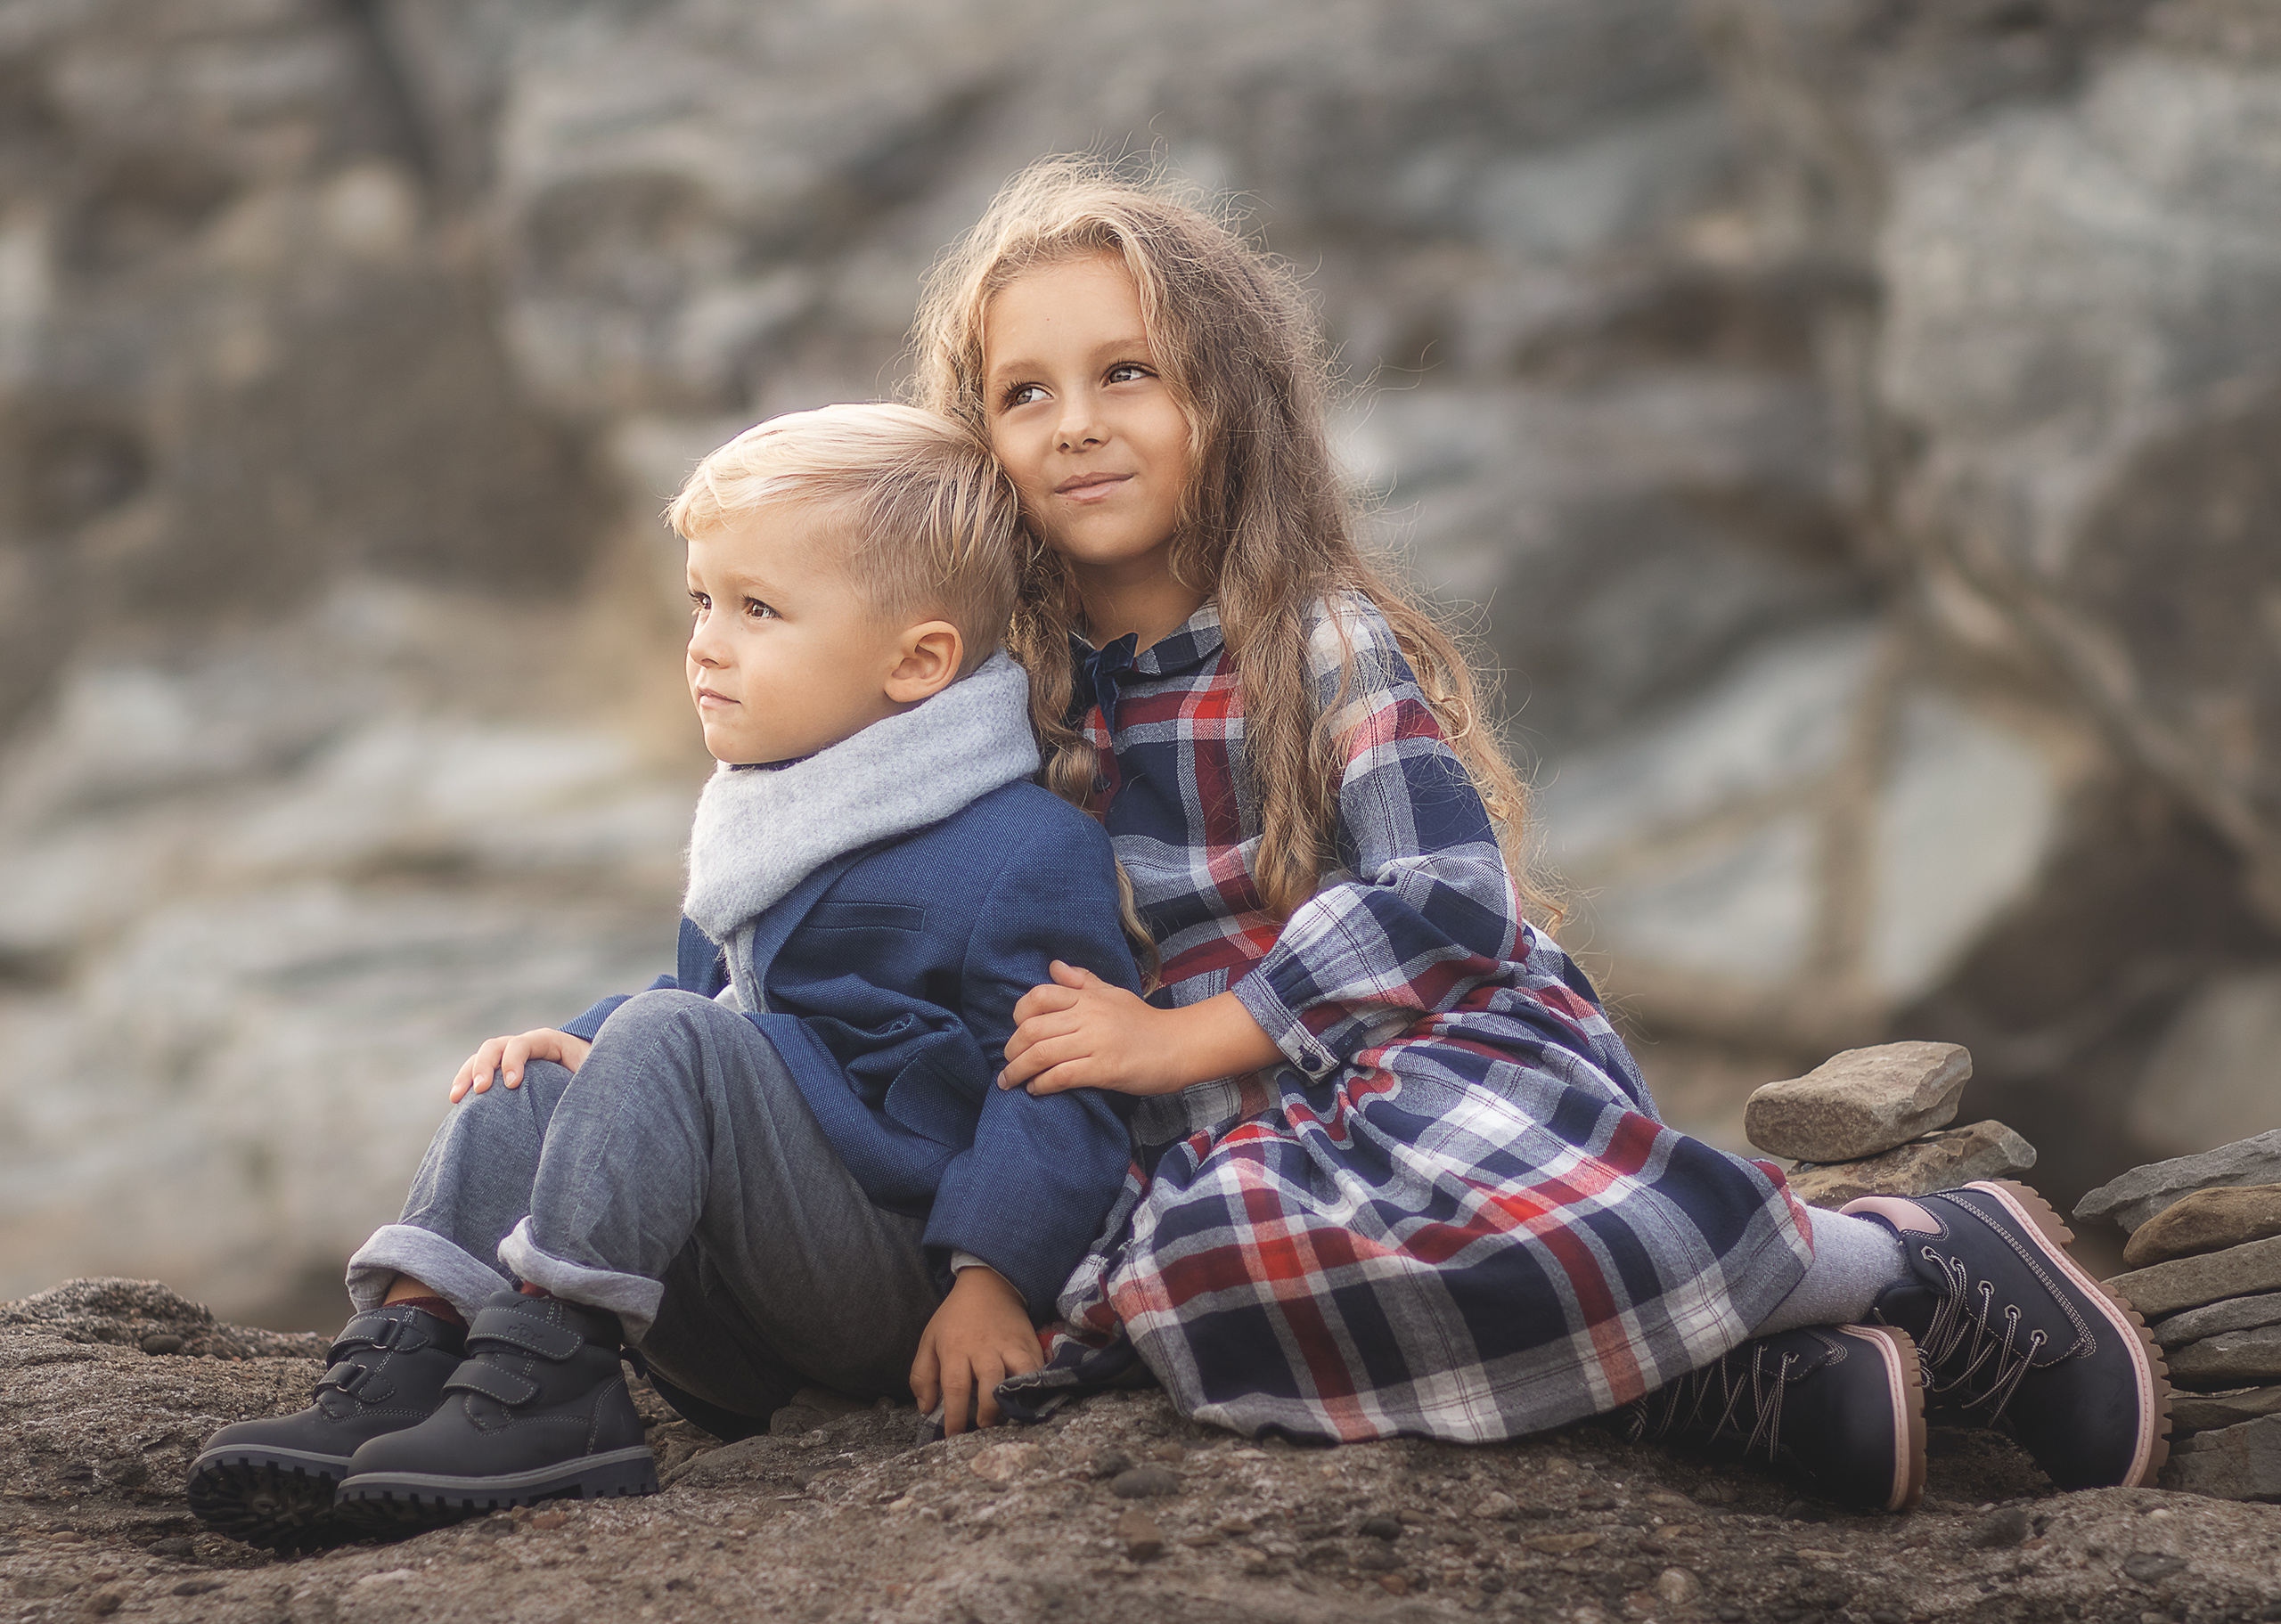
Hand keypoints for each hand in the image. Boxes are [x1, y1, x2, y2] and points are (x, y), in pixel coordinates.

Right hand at [450, 1028, 591, 1102]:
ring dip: (468, 1074)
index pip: (525, 1042)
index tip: (512, 1084)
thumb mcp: (595, 1079)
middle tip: (481, 1090)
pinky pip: (480, 1073)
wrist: (595, 1079)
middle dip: (485, 1065)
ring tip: (457, 1097)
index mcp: (551, 1043)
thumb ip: (585, 1085)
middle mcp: (527, 1047)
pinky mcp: (504, 1074)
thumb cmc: (597, 1080)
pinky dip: (467, 1083)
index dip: (514, 1059)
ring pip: (483, 1058)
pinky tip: (457, 1103)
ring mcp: (512, 1058)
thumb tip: (579, 1107)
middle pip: (497, 1046)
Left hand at [909, 1266, 1039, 1435]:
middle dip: (989, 1412)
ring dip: (1016, 1399)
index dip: (955, 1417)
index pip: (955, 1388)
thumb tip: (927, 1409)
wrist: (989, 1285)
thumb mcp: (929, 1340)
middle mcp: (984, 1348)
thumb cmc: (955, 1318)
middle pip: (990, 1383)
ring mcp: (1010, 1345)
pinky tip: (1031, 1398)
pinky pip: (1038, 1367)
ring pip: (1019, 1374)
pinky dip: (1036, 1384)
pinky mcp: (1030, 1343)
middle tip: (984, 1428)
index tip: (954, 1437)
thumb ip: (923, 1375)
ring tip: (1009, 1415)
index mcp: (956, 1349)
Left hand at [996, 964, 1280, 1096]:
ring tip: (1010, 1082)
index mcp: (1088, 998)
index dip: (1019, 1015)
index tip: (1015, 1031)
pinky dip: (1042, 1084)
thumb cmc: (1144, 1022)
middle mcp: (1089, 1016)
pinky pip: (1062, 1076)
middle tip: (1007, 1064)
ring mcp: (1097, 1042)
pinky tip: (1036, 1090)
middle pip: (1033, 1029)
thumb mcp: (1113, 994)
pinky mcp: (1105, 1069)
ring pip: (1042, 1054)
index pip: (1039, 996)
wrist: (1180, 1045)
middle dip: (1012, 1049)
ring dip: (1018, 1071)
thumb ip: (1082, 982)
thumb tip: (1053, 965)